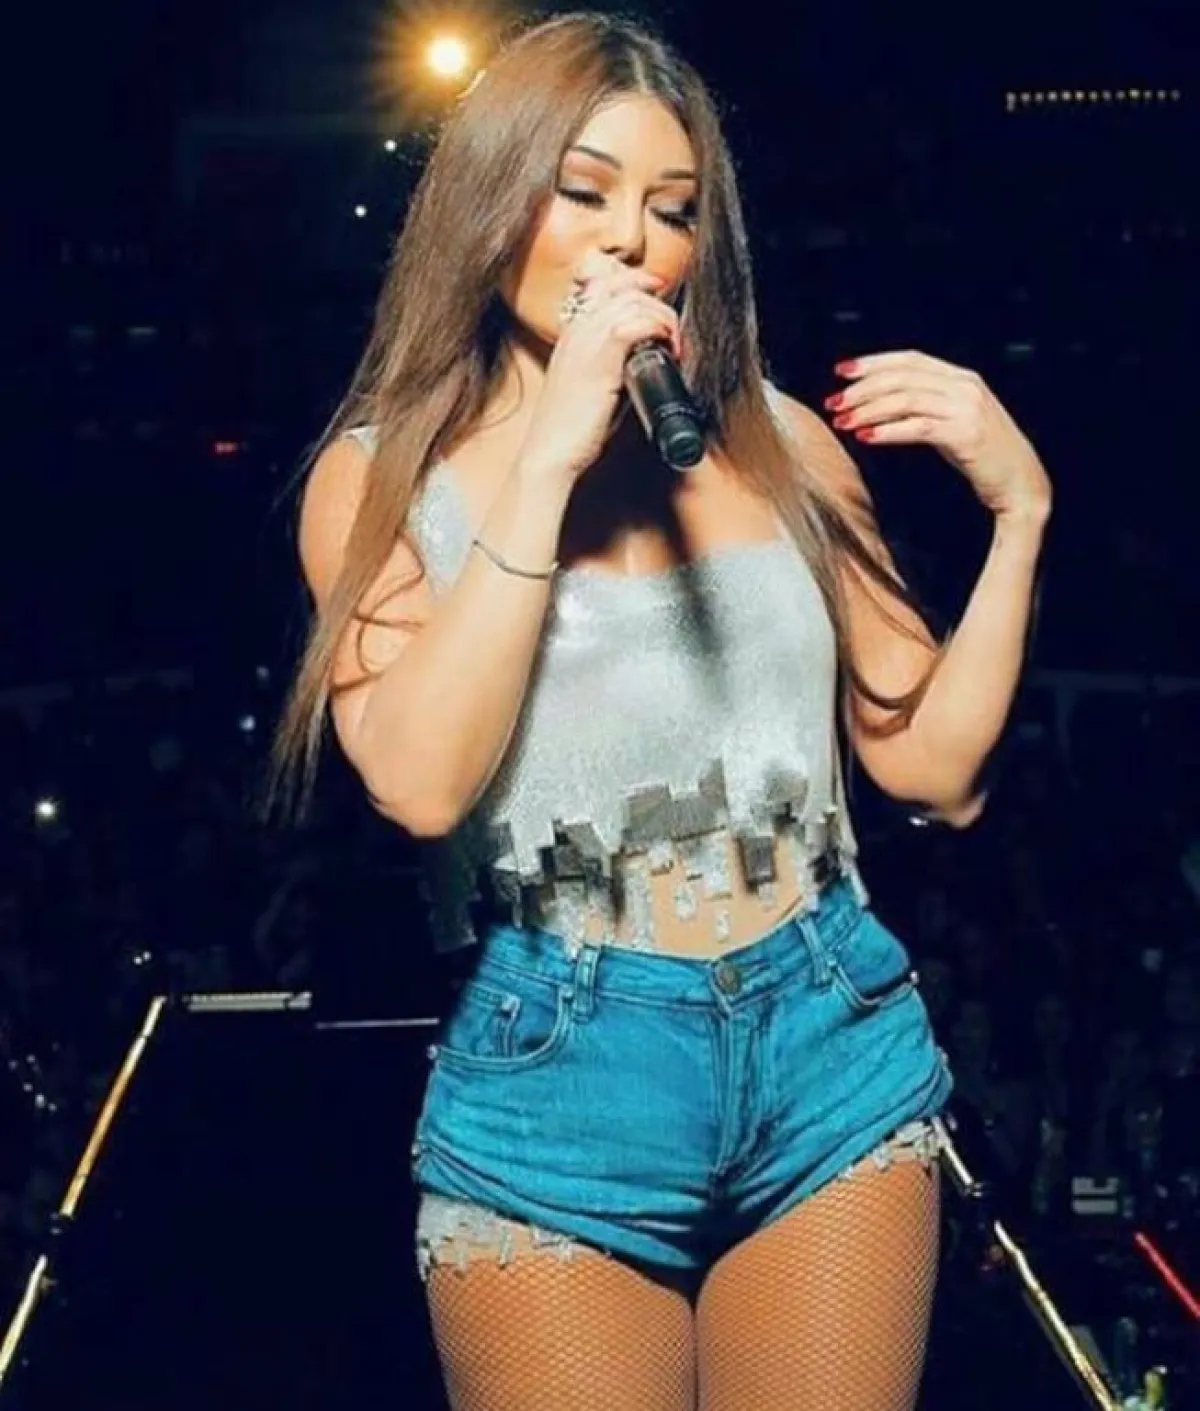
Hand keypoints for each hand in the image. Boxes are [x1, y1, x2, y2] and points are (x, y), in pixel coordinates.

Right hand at [516, 256, 682, 486]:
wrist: (549, 453)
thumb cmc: (571, 431)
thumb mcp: (592, 389)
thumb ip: (615, 369)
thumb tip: (647, 364)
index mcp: (571, 334)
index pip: (603, 284)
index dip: (636, 284)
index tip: (659, 301)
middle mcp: (576, 330)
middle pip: (623, 286)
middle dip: (657, 302)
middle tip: (673, 332)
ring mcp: (586, 340)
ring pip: (634, 300)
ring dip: (663, 318)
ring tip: (674, 345)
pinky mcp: (600, 358)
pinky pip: (636, 323)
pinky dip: (659, 329)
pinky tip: (668, 349)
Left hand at [825, 350, 1052, 521]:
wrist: (1021, 484)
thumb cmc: (983, 456)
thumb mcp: (953, 420)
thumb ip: (925, 405)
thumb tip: (878, 403)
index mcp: (962, 377)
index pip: (909, 359)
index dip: (873, 362)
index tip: (841, 372)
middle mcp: (965, 386)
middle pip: (902, 377)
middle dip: (862, 389)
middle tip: (833, 403)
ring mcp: (967, 408)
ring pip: (905, 399)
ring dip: (868, 410)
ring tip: (842, 422)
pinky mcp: (966, 434)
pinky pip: (917, 427)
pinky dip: (887, 431)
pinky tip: (865, 437)